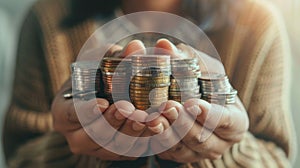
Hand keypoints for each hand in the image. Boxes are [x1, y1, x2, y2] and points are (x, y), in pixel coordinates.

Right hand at [52, 40, 151, 159]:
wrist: (102, 96)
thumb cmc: (95, 78)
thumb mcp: (100, 62)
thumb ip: (115, 56)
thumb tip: (135, 47)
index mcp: (63, 112)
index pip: (70, 114)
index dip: (85, 111)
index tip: (102, 103)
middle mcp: (76, 135)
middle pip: (93, 135)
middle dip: (113, 123)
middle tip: (129, 109)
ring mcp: (94, 148)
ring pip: (113, 147)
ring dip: (131, 134)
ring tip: (146, 119)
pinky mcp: (113, 153)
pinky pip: (127, 153)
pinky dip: (142, 142)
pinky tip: (154, 128)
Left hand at [146, 39, 248, 162]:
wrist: (197, 101)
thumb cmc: (205, 83)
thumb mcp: (200, 67)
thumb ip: (184, 58)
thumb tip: (163, 45)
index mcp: (234, 122)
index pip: (227, 121)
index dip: (211, 115)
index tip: (193, 103)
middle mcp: (219, 141)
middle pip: (201, 138)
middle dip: (182, 123)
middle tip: (167, 106)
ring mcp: (198, 152)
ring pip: (181, 148)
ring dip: (165, 133)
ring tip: (151, 117)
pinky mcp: (179, 155)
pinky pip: (166, 152)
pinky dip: (155, 140)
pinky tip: (143, 126)